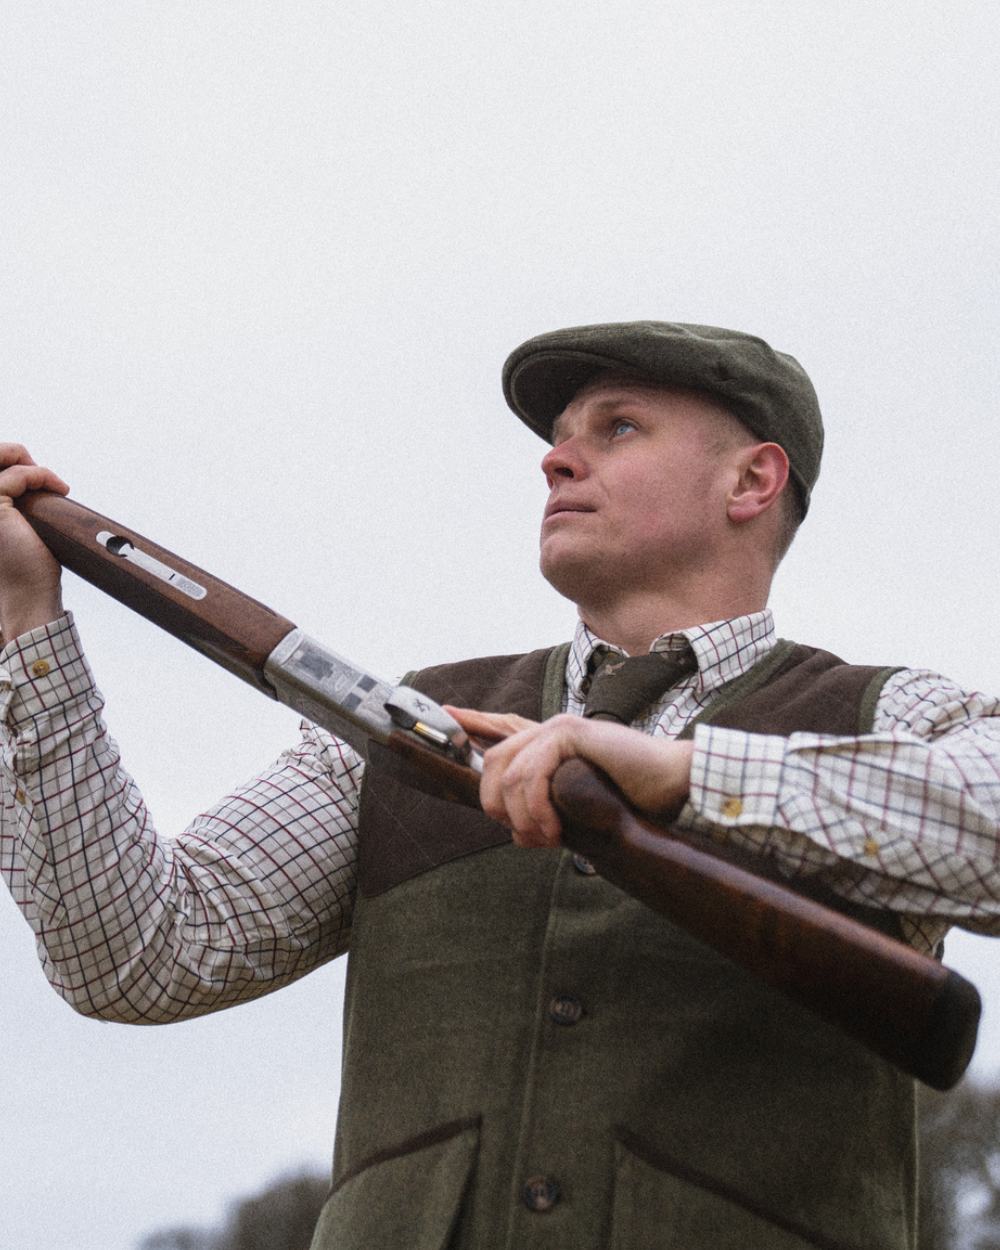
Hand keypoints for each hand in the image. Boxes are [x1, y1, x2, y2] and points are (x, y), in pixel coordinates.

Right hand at [0, 443, 69, 642]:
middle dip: (13, 453)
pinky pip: (19, 475)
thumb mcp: (18, 524)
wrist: (28, 595)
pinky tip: (59, 489)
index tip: (36, 476)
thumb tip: (28, 471)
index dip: (6, 459)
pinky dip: (42, 476)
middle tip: (40, 472)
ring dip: (29, 463)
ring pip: (0, 456)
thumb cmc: (27, 567)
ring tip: (50, 481)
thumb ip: (14, 499)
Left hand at [446, 706, 693, 847]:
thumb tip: (517, 832)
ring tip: (545, 838)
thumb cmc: (633, 798)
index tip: (446, 712)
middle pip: (493, 762)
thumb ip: (548, 809)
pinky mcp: (571, 734)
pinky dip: (535, 807)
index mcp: (551, 743)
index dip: (473, 720)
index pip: (502, 727)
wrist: (671, 785)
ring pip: (508, 773)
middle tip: (523, 835)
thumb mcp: (579, 806)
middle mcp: (550, 729)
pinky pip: (531, 773)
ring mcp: (560, 728)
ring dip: (520, 816)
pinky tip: (553, 828)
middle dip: (495, 805)